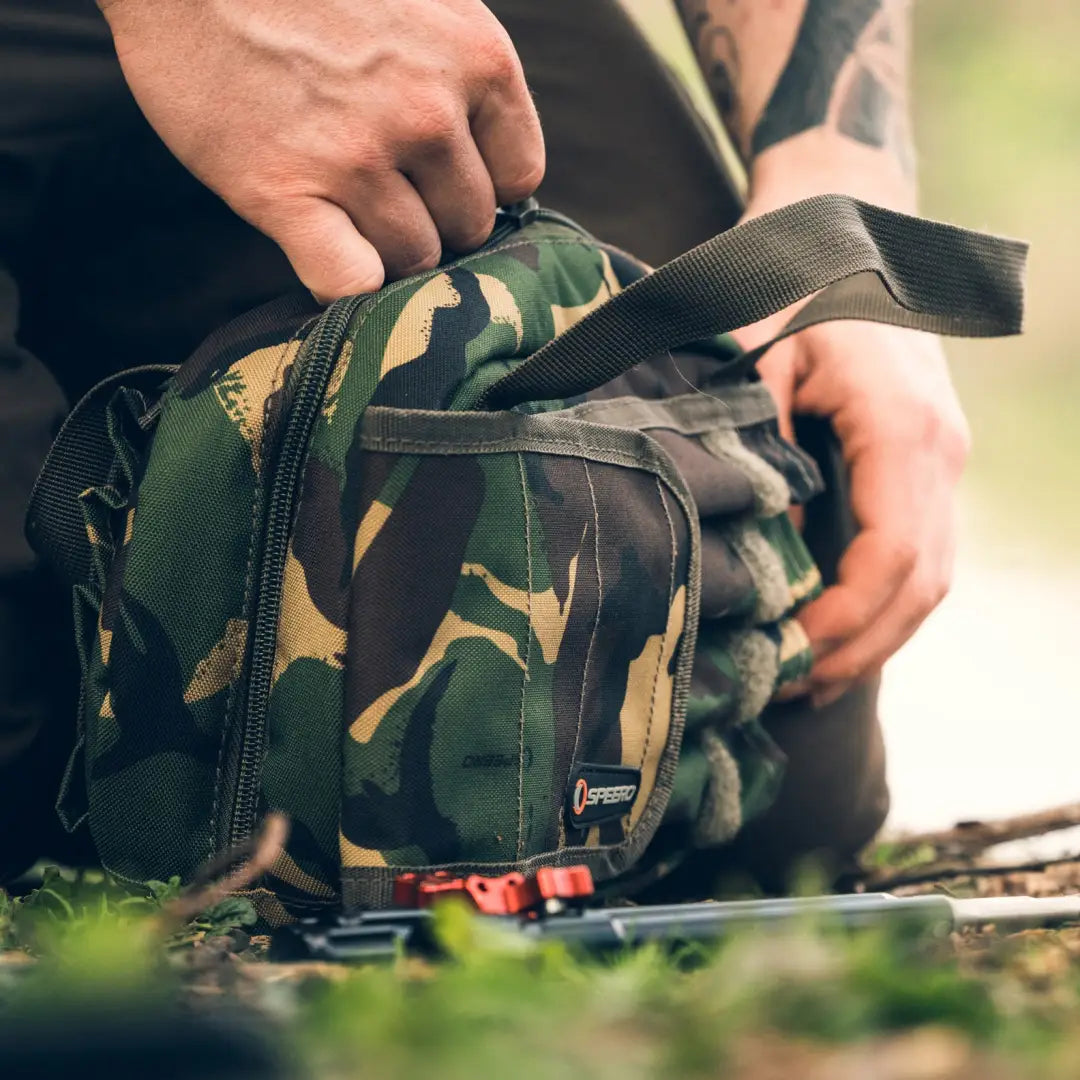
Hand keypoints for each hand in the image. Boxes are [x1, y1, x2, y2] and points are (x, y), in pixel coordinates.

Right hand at [99, 0, 544, 299]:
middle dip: (431, 219)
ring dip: (381, 250)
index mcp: (476, 57)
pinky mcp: (286, 193)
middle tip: (378, 189)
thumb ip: (459, 77)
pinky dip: (343, 288)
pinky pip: (350, 286)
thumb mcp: (418, 2)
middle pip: (467, 227)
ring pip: (412, 260)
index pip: (518, 178)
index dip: (478, 187)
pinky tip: (323, 254)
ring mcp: (358, 156)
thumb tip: (480, 161)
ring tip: (337, 200)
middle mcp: (428, 111)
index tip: (439, 179)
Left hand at [736, 316, 970, 707]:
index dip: (845, 616)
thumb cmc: (795, 283)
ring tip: (811, 677)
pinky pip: (922, 551)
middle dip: (861, 647)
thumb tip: (758, 533)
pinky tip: (839, 628)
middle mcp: (940, 451)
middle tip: (792, 686)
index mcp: (902, 427)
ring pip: (933, 577)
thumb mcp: (757, 352)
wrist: (849, 229)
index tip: (788, 649)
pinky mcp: (927, 462)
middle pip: (923, 584)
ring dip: (878, 636)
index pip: (893, 553)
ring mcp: (943, 458)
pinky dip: (886, 603)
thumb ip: (758, 441)